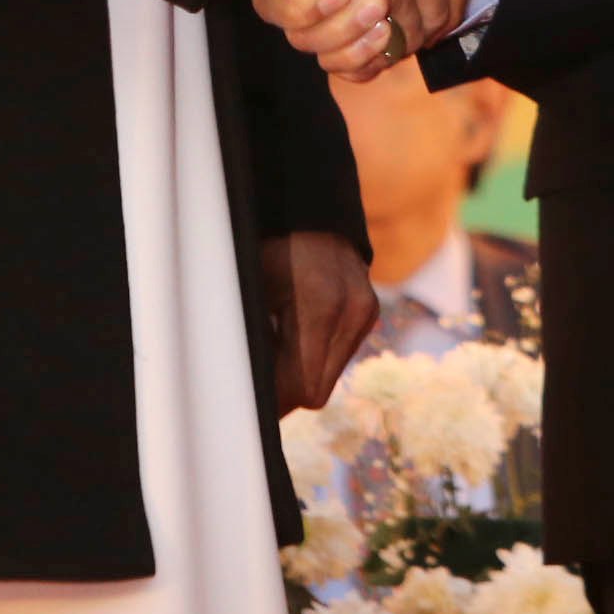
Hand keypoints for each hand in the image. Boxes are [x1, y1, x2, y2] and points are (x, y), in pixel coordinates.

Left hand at [262, 231, 374, 413]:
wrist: (311, 212)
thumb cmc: (271, 247)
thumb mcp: (252, 287)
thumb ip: (255, 340)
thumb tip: (245, 391)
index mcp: (319, 303)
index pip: (302, 386)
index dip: (275, 400)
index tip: (250, 402)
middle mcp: (352, 311)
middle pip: (317, 391)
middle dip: (285, 391)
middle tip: (255, 381)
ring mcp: (365, 312)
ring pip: (328, 378)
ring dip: (300, 373)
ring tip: (273, 347)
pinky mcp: (369, 313)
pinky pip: (338, 356)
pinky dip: (314, 357)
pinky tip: (293, 334)